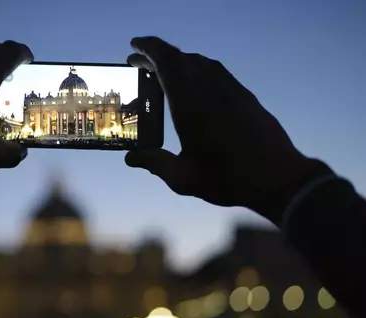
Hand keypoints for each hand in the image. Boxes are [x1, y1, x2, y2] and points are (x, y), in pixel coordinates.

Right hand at [125, 37, 330, 222]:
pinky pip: (216, 70)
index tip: (133, 47)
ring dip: (177, 60)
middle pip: (181, 58)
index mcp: (191, 106)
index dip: (149, 50)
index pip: (167, 64)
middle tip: (139, 62)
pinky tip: (192, 81)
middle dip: (157, 54)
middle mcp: (210, 91)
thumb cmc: (228, 179)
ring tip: (161, 72)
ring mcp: (230, 90)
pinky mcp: (244, 96)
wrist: (277, 178)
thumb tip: (131, 158)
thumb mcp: (184, 178)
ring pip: (199, 62)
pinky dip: (196, 67)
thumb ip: (155, 163)